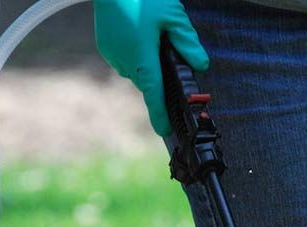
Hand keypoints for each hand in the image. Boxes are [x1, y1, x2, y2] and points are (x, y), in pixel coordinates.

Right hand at [94, 0, 207, 135]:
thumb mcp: (173, 15)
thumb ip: (187, 42)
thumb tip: (200, 65)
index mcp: (144, 59)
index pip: (154, 95)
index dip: (160, 115)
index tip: (164, 131)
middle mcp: (126, 63)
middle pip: (149, 80)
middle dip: (159, 73)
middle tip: (165, 48)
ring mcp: (113, 56)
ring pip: (136, 69)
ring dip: (146, 60)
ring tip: (150, 34)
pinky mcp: (106, 47)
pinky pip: (125, 57)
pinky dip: (133, 51)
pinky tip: (137, 31)